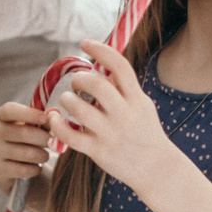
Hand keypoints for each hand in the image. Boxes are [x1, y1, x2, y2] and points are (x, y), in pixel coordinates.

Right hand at [0, 98, 53, 196]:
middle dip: (44, 138)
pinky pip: (25, 170)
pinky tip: (34, 167)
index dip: (29, 113)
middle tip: (52, 142)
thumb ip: (44, 119)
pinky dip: (35, 169)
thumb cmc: (25, 138)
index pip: (10, 110)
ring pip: (29, 153)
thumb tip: (54, 115)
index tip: (45, 118)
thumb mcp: (32, 125)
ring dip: (43, 155)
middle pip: (24, 133)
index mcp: (1, 115)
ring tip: (43, 155)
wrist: (9, 165)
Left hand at [44, 40, 177, 191]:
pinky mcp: (98, 152)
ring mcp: (111, 134)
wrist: (156, 169)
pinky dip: (57, 124)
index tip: (84, 43)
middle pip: (97, 85)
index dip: (101, 50)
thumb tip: (102, 62)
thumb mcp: (142, 106)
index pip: (119, 66)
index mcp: (137, 99)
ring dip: (66, 100)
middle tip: (76, 83)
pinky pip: (70, 135)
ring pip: (79, 109)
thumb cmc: (145, 132)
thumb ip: (124, 87)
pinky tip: (54, 118)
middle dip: (80, 79)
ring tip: (67, 101)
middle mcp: (124, 114)